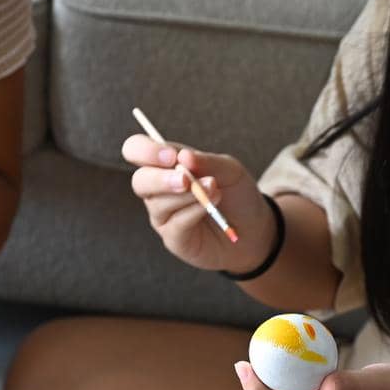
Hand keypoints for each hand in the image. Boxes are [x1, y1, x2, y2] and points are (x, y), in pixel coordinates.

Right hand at [123, 134, 275, 272]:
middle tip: (186, 180)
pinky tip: (211, 207)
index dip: (145, 150)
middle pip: (139, 181)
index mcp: (165, 165)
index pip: (136, 150)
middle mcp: (158, 190)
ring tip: (214, 191)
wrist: (254, 229)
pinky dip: (194, 212)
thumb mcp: (229, 170)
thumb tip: (183, 156)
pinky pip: (175, 224)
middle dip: (160, 179)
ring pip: (158, 204)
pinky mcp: (173, 238)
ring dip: (187, 195)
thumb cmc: (236, 194)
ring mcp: (163, 216)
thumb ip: (206, 161)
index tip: (171, 156)